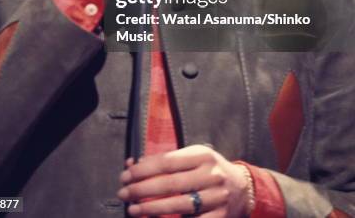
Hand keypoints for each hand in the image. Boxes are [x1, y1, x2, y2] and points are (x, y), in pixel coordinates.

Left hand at [117, 145, 249, 216]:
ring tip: (133, 209)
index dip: (144, 169)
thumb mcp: (193, 157)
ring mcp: (216, 197)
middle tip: (123, 192)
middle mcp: (211, 175)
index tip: (126, 174)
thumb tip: (135, 163)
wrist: (242, 188)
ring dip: (152, 208)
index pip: (167, 162)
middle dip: (142, 189)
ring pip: (180, 204)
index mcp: (202, 155)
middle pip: (171, 183)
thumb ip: (167, 160)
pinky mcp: (220, 217)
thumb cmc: (209, 170)